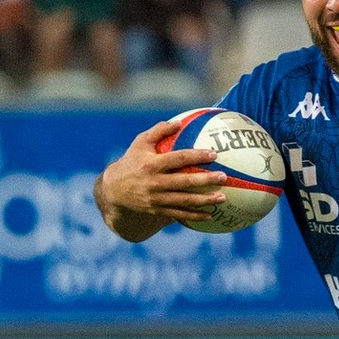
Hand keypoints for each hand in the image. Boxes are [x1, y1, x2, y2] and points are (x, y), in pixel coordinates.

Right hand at [96, 118, 228, 229]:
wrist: (114, 190)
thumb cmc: (132, 161)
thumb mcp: (140, 143)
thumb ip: (159, 131)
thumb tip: (179, 122)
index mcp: (152, 164)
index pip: (178, 159)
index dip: (196, 156)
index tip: (213, 154)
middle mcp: (155, 182)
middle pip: (184, 182)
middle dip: (206, 180)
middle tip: (223, 177)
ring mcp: (156, 198)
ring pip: (184, 201)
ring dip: (205, 200)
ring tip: (223, 198)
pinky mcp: (157, 210)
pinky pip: (179, 214)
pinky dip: (194, 216)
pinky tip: (210, 215)